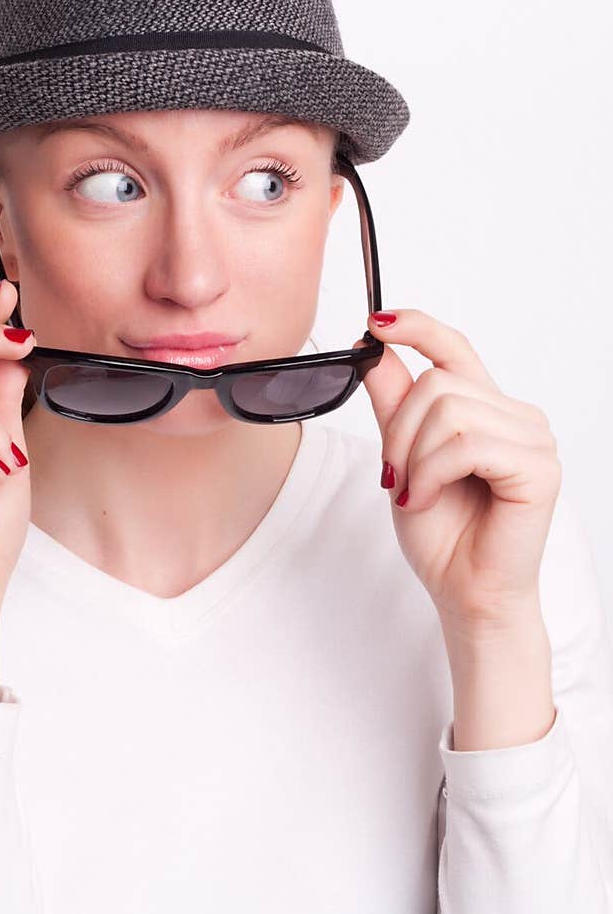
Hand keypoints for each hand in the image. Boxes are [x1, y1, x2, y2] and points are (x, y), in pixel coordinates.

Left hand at [353, 309, 561, 626]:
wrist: (464, 591)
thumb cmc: (442, 533)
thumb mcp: (402, 458)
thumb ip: (393, 404)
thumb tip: (374, 348)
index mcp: (486, 409)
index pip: (454, 348)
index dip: (417, 327)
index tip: (376, 322)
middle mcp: (515, 415)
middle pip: (437, 383)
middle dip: (399, 432)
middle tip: (396, 477)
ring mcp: (534, 438)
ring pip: (449, 411)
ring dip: (415, 458)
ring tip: (417, 493)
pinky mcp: (539, 466)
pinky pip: (467, 444)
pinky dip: (434, 474)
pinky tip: (430, 499)